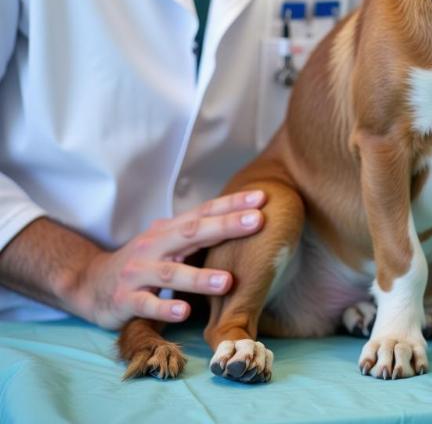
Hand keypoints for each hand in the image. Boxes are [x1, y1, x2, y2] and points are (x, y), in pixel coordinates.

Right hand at [75, 190, 265, 329]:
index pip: (204, 211)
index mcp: (168, 230)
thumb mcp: (168, 243)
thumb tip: (244, 220)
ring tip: (228, 281)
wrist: (90, 284)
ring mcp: (138, 273)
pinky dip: (165, 308)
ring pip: (171, 273)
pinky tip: (185, 312)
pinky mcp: (125, 301)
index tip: (262, 198)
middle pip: (192, 232)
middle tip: (257, 221)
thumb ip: (198, 234)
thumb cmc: (143, 262)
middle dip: (226, 226)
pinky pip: (146, 305)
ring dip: (200, 277)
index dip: (232, 204)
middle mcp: (154, 245)